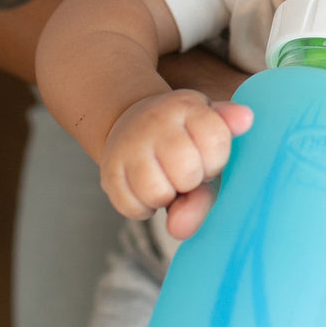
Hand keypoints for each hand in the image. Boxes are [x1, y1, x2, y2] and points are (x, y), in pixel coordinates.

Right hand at [99, 89, 252, 220]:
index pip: (215, 141)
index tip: (207, 156)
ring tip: (168, 181)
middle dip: (192, 181)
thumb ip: (216, 167)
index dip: (216, 161)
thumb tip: (184, 219)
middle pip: (186, 171)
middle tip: (186, 171)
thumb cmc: (187, 139)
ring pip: (156, 193)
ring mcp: (128, 146)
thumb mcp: (210, 141)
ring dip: (167, 197)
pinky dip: (144, 208)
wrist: (135, 123)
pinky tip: (148, 190)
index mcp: (188, 107)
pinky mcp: (109, 171)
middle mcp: (155, 121)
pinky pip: (132, 207)